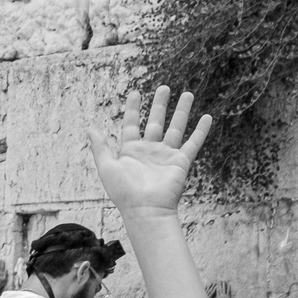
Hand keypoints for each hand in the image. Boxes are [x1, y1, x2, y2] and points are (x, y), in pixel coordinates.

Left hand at [87, 86, 213, 215]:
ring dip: (182, 111)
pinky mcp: (181, 162)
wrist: (145, 210)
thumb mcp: (107, 167)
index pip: (132, 124)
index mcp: (131, 151)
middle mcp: (149, 151)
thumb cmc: (124, 192)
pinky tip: (207, 117)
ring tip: (188, 94)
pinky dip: (201, 131)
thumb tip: (90, 128)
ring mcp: (166, 156)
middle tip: (164, 87)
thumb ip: (100, 147)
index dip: (133, 108)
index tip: (135, 92)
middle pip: (156, 121)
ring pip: (176, 128)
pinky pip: (193, 143)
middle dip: (160, 104)